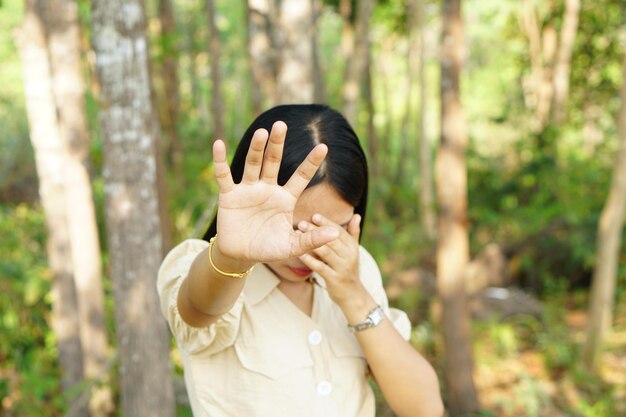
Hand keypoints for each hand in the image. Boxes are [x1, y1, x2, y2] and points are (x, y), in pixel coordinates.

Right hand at [212, 121, 339, 261]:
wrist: (240, 255)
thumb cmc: (268, 249)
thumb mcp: (292, 246)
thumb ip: (312, 240)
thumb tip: (335, 234)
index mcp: (285, 198)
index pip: (301, 176)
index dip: (311, 162)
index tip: (324, 147)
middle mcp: (268, 189)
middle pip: (273, 161)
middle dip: (277, 144)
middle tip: (281, 124)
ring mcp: (248, 190)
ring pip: (253, 164)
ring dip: (256, 148)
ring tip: (262, 132)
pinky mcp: (229, 196)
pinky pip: (224, 175)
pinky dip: (220, 161)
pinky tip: (218, 144)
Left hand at [297, 213, 367, 306]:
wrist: (352, 295)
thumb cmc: (348, 269)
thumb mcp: (353, 251)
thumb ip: (353, 233)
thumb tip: (357, 215)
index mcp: (352, 247)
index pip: (339, 231)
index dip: (327, 223)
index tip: (314, 215)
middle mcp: (349, 256)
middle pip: (331, 239)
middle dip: (316, 230)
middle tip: (301, 223)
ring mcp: (342, 268)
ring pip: (326, 252)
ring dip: (311, 242)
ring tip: (298, 235)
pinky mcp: (335, 279)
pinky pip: (321, 268)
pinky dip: (310, 260)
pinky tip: (300, 254)